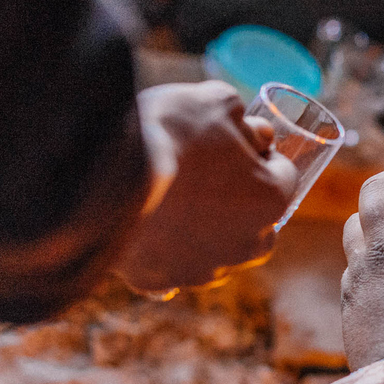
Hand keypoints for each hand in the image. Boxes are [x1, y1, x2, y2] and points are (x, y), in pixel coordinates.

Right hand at [118, 81, 296, 290]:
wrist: (99, 172)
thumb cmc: (168, 132)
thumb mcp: (216, 101)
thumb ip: (245, 119)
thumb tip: (259, 135)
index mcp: (271, 200)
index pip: (284, 175)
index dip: (260, 154)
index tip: (236, 142)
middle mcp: (246, 245)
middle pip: (256, 222)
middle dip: (240, 200)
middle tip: (204, 171)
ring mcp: (202, 269)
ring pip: (214, 249)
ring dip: (202, 229)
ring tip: (169, 198)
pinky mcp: (160, 282)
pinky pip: (169, 269)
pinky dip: (162, 252)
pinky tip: (145, 229)